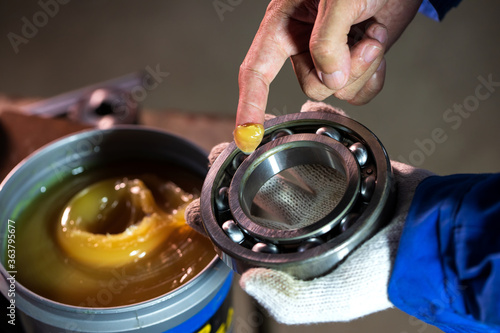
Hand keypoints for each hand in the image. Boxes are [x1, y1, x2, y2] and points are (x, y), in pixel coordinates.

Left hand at [187, 101, 433, 323]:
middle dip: (230, 167)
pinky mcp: (344, 162)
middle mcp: (297, 213)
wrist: (430, 234)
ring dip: (264, 137)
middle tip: (223, 154)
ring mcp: (319, 184)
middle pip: (250, 186)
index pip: (236, 232)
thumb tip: (249, 280)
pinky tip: (307, 115)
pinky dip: (315, 119)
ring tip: (254, 129)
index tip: (198, 203)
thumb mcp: (333, 297)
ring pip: (281, 154)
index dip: (210, 217)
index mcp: (287, 245)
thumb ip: (291, 299)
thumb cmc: (383, 270)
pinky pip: (323, 134)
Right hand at [236, 0, 422, 126]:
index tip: (246, 137)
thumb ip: (328, 41)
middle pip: (311, 86)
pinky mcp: (352, 64)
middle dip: (342, 70)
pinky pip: (357, 93)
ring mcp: (329, 56)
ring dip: (363, 68)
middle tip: (361, 39)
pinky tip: (376, 46)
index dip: (249, 105)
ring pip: (337, 92)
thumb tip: (330, 81)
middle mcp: (303, 43)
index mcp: (284, 23)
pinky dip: (373, 76)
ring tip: (372, 34)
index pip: (257, 71)